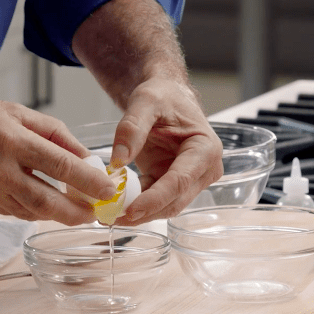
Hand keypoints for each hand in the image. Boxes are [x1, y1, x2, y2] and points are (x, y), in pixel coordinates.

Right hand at [0, 92, 116, 224]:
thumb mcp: (14, 111)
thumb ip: (52, 132)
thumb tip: (82, 155)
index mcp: (9, 140)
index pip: (60, 166)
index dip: (89, 182)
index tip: (108, 190)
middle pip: (48, 202)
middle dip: (78, 212)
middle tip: (96, 213)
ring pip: (31, 212)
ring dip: (57, 215)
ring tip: (77, 211)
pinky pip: (12, 213)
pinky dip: (32, 211)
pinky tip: (45, 206)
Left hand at [109, 77, 222, 223]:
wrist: (166, 97)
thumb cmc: (163, 96)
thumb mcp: (146, 101)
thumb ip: (132, 128)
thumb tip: (118, 161)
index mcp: (205, 149)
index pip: (180, 180)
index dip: (156, 198)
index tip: (131, 210)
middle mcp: (204, 169)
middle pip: (175, 200)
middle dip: (144, 211)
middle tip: (111, 217)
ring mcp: (191, 180)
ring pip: (166, 207)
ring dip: (139, 214)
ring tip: (108, 215)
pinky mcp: (174, 185)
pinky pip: (155, 202)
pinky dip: (136, 206)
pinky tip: (114, 208)